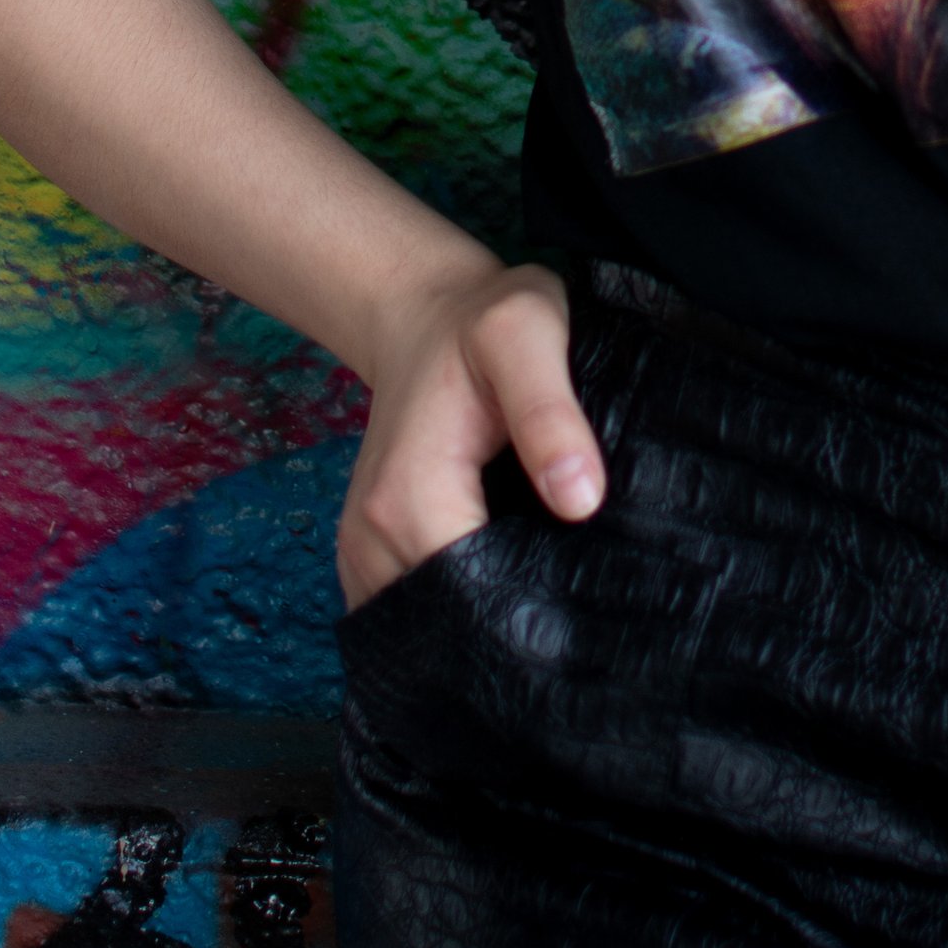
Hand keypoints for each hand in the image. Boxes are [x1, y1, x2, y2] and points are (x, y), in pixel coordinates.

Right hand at [337, 256, 606, 609]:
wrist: (425, 315)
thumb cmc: (481, 321)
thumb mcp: (528, 336)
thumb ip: (550, 415)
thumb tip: (580, 501)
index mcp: (407, 497)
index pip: (470, 602)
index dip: (530, 612)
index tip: (584, 607)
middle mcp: (371, 539)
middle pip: (446, 629)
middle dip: (511, 628)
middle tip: (579, 617)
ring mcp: (364, 554)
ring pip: (429, 632)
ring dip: (485, 625)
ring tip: (548, 603)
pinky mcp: (372, 558)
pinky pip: (415, 613)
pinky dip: (459, 614)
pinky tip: (508, 590)